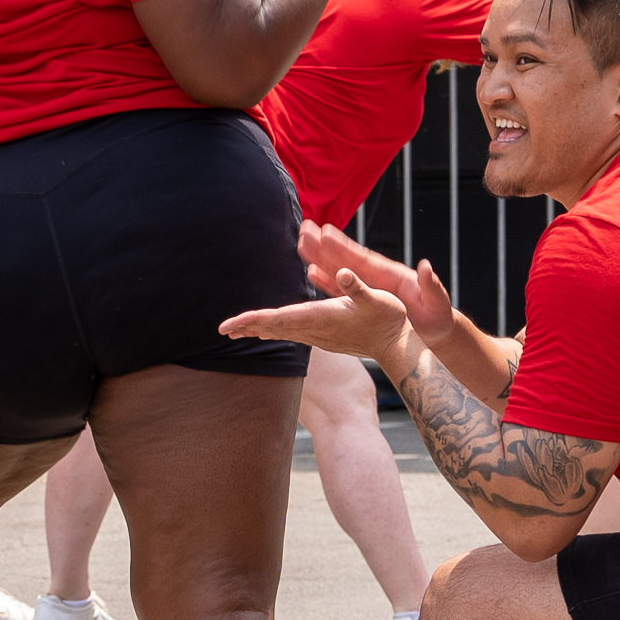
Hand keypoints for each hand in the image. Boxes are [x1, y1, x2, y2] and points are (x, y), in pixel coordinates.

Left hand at [219, 267, 413, 364]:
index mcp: (321, 318)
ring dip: (259, 330)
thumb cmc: (388, 319)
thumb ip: (358, 287)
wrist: (397, 346)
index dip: (253, 320)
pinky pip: (293, 335)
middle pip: (274, 328)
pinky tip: (269, 331)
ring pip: (282, 333)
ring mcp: (319, 337)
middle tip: (223, 329)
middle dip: (248, 327)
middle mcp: (316, 330)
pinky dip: (276, 331)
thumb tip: (343, 272)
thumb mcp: (376, 298)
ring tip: (239, 331)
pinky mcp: (325, 339)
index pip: (279, 318)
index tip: (231, 324)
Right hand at [295, 220, 454, 341]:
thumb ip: (430, 284)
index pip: (363, 259)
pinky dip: (326, 281)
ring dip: (320, 258)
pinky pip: (341, 290)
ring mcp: (367, 288)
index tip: (326, 232)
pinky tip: (312, 272)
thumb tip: (425, 266)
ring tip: (301, 244)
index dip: (344, 247)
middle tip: (304, 228)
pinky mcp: (363, 301)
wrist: (435, 329)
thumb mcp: (437, 299)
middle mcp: (374, 277)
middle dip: (325, 245)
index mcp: (390, 274)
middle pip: (345, 259)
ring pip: (339, 271)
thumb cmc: (438, 314)